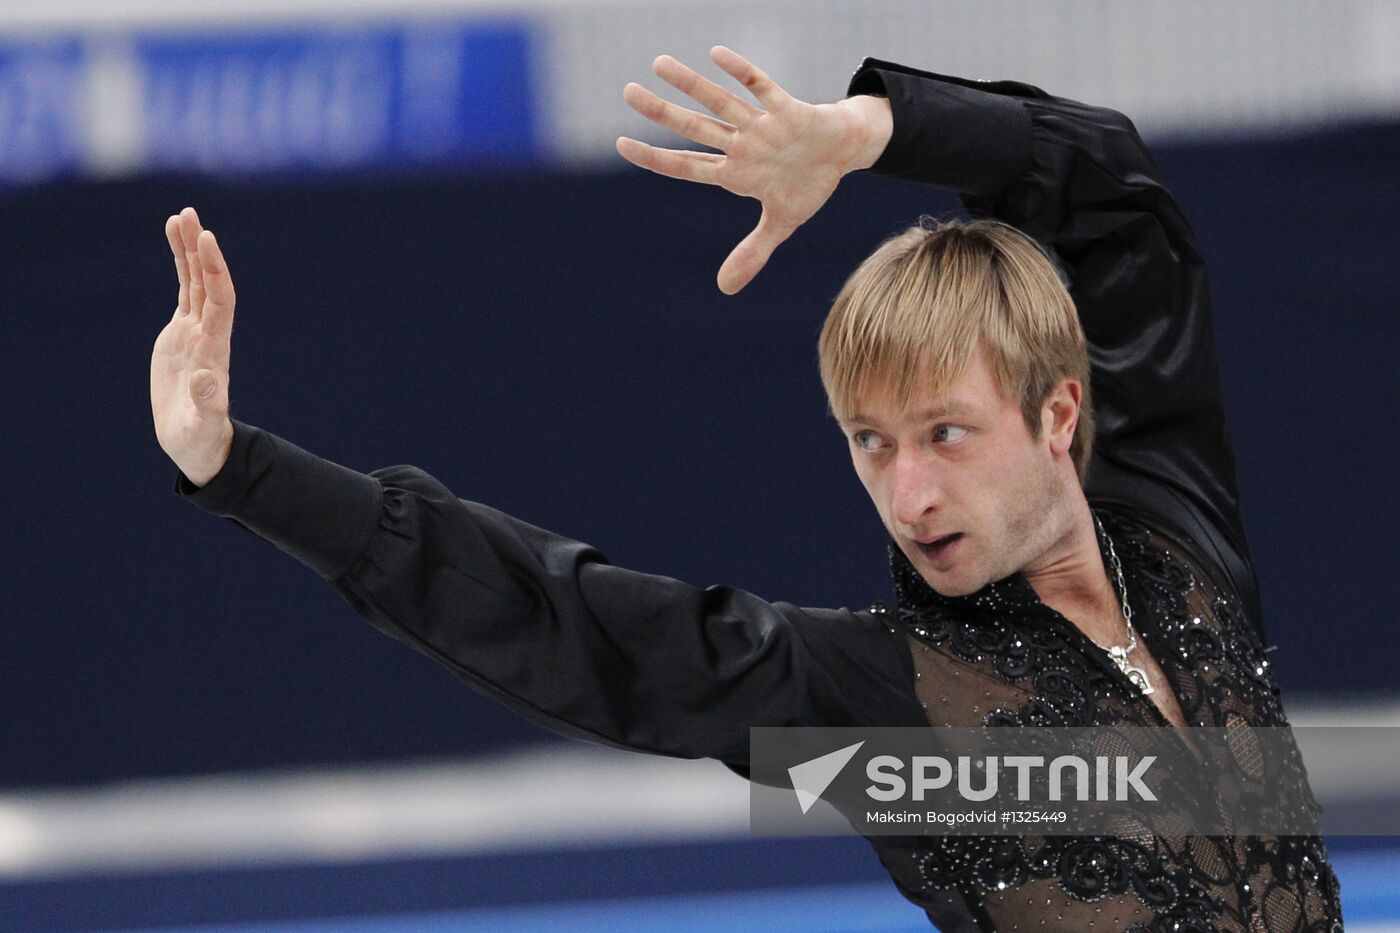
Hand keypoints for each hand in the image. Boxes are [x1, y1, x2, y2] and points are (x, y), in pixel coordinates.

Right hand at [150, 207, 236, 486]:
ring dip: (190, 249)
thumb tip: (206, 378)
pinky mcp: (182, 333)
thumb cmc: (200, 437)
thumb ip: (208, 402)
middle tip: (191, 214)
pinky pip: (184, 291)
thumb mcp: (202, 424)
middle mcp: (209, 333)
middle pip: (208, 283)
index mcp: (214, 350)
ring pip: (196, 281)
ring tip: (181, 215)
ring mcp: (196, 330)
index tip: (208, 241)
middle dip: (201, 249)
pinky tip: (174, 240)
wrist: (196, 441)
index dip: (215, 272)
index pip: (219, 301)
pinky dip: (180, 265)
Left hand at [617, 46, 890, 294]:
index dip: (655, 158)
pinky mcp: (789, 109)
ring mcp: (762, 126)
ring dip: (691, 85)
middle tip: (627, 91)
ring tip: (659, 63)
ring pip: (721, 102)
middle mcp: (741, 145)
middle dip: (661, 112)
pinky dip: (741, 72)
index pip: (686, 166)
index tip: (621, 144)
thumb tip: (725, 289)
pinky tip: (716, 55)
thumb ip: (752, 253)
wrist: (845, 151)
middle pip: (694, 127)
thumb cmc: (808, 182)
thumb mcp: (781, 223)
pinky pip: (762, 87)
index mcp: (735, 173)